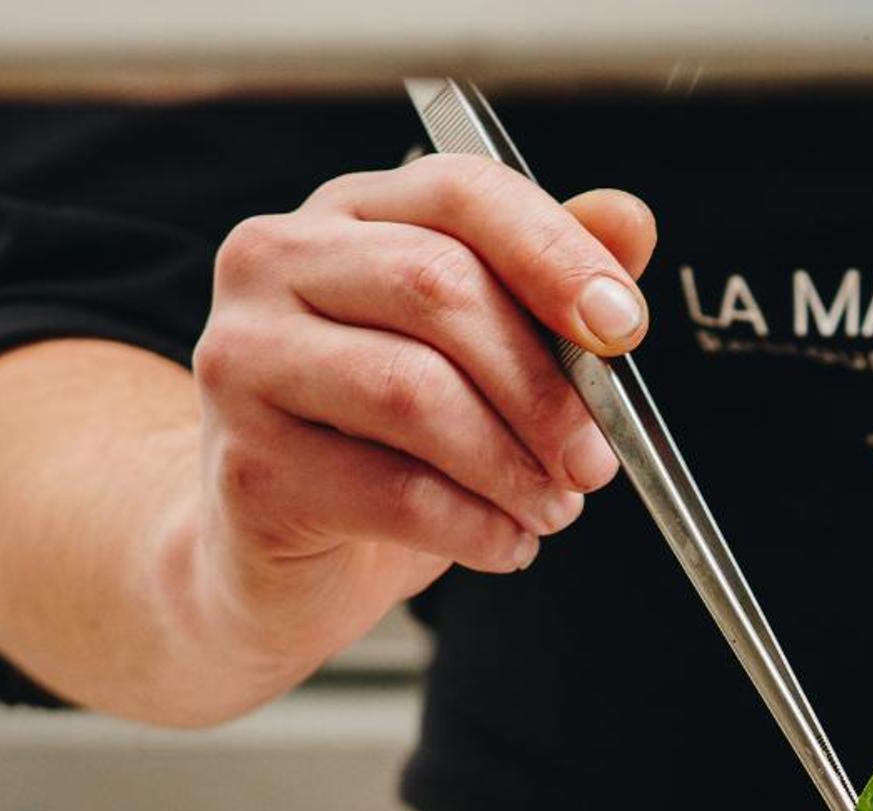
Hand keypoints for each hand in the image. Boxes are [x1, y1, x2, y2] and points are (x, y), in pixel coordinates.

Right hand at [187, 153, 656, 677]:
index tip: (623, 328)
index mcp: (348, 214)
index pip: (461, 193)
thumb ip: (544, 287)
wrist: (275, 554)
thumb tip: (628, 221)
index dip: (555, 254)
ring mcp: (244, 359)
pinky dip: (476, 527)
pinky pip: (394, 492)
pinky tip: (504, 543)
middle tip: (595, 460)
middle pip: (440, 288)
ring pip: (414, 392)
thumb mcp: (475, 357)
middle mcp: (276, 263)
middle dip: (543, 386)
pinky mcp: (248, 465)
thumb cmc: (382, 443)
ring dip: (512, 465)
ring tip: (551, 507)